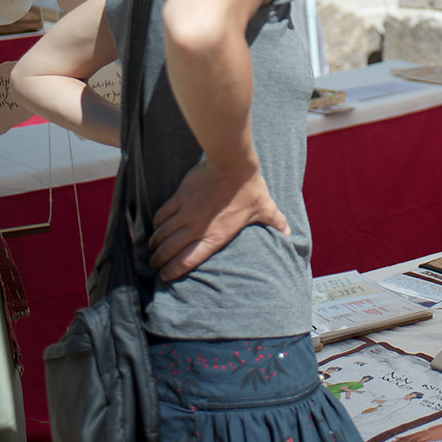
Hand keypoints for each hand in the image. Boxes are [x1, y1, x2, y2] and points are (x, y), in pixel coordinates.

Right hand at [148, 159, 290, 280]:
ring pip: (164, 233)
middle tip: (154, 265)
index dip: (173, 271)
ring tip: (151, 248)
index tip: (165, 276)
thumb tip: (289, 232)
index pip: (189, 260)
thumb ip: (275, 222)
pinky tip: (155, 225)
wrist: (233, 165)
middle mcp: (197, 228)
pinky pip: (163, 213)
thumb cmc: (250, 189)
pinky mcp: (180, 197)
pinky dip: (157, 221)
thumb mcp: (265, 208)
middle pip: (171, 250)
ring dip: (156, 243)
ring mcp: (186, 213)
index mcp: (215, 236)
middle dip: (159, 260)